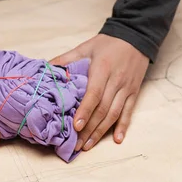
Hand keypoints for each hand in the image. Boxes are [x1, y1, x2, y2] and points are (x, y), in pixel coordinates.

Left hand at [51, 34, 148, 150]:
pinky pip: (128, 112)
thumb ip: (66, 59)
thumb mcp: (85, 47)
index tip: (76, 126)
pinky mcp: (134, 92)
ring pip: (114, 114)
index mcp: (102, 69)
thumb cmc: (107, 43)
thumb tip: (45, 69)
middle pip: (102, 109)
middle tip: (77, 145)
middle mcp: (116, 81)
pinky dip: (123, 127)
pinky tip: (116, 139)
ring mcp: (127, 88)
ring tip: (88, 145)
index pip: (93, 94)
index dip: (85, 111)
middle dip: (89, 129)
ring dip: (101, 132)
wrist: (135, 36)